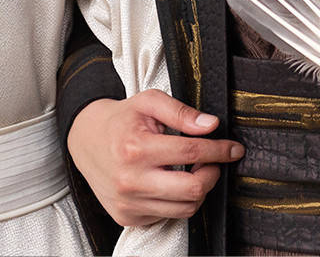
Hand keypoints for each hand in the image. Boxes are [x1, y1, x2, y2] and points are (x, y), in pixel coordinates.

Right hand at [67, 90, 242, 226]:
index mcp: (136, 148)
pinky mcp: (127, 217)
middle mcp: (130, 180)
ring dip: (198, 190)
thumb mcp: (149, 102)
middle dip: (212, 174)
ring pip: (185, 208)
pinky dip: (177, 201)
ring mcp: (128, 203)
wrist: (86, 140)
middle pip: (193, 189)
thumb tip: (211, 125)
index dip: (220, 150)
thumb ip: (181, 111)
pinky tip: (171, 183)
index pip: (192, 153)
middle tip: (212, 162)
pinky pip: (167, 216)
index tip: (234, 149)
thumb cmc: (121, 120)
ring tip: (193, 171)